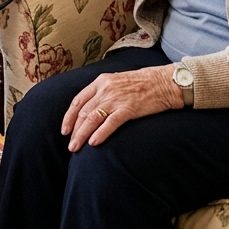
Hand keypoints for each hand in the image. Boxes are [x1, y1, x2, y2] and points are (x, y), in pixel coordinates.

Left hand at [61, 65, 181, 150]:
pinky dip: (100, 133)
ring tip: (76, 148)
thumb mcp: (117, 81)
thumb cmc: (142, 83)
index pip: (78, 101)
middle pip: (83, 113)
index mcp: (101, 81)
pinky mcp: (128, 109)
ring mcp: (116, 99)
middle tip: (70, 146)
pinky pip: (110, 123)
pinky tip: (93, 143)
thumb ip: (103, 92)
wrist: (164, 82)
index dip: (69, 117)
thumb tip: (90, 109)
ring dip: (82, 135)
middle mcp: (105, 89)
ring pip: (92, 119)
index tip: (64, 130)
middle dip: (74, 131)